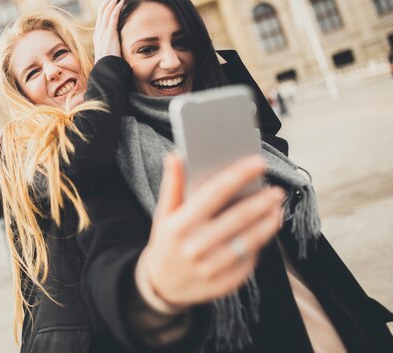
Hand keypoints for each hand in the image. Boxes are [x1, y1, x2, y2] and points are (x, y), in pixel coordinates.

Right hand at [93, 0, 124, 62]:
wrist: (106, 72)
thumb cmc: (109, 66)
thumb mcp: (109, 54)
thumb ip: (112, 47)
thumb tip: (119, 47)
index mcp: (97, 36)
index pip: (100, 16)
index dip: (106, 6)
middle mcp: (98, 32)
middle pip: (101, 10)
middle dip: (109, 0)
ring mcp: (103, 32)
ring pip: (106, 11)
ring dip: (113, 0)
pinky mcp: (109, 34)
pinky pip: (113, 16)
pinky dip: (117, 7)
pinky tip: (122, 1)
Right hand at [138, 153, 283, 308]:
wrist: (162, 283)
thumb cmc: (167, 239)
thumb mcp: (163, 212)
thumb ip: (172, 184)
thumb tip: (175, 156)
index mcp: (179, 224)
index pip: (214, 193)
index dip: (239, 175)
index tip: (258, 162)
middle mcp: (194, 246)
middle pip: (238, 218)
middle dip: (262, 201)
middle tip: (277, 191)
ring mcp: (210, 268)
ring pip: (249, 241)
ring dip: (268, 223)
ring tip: (276, 209)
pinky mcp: (223, 284)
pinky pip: (248, 261)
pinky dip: (259, 245)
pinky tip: (264, 232)